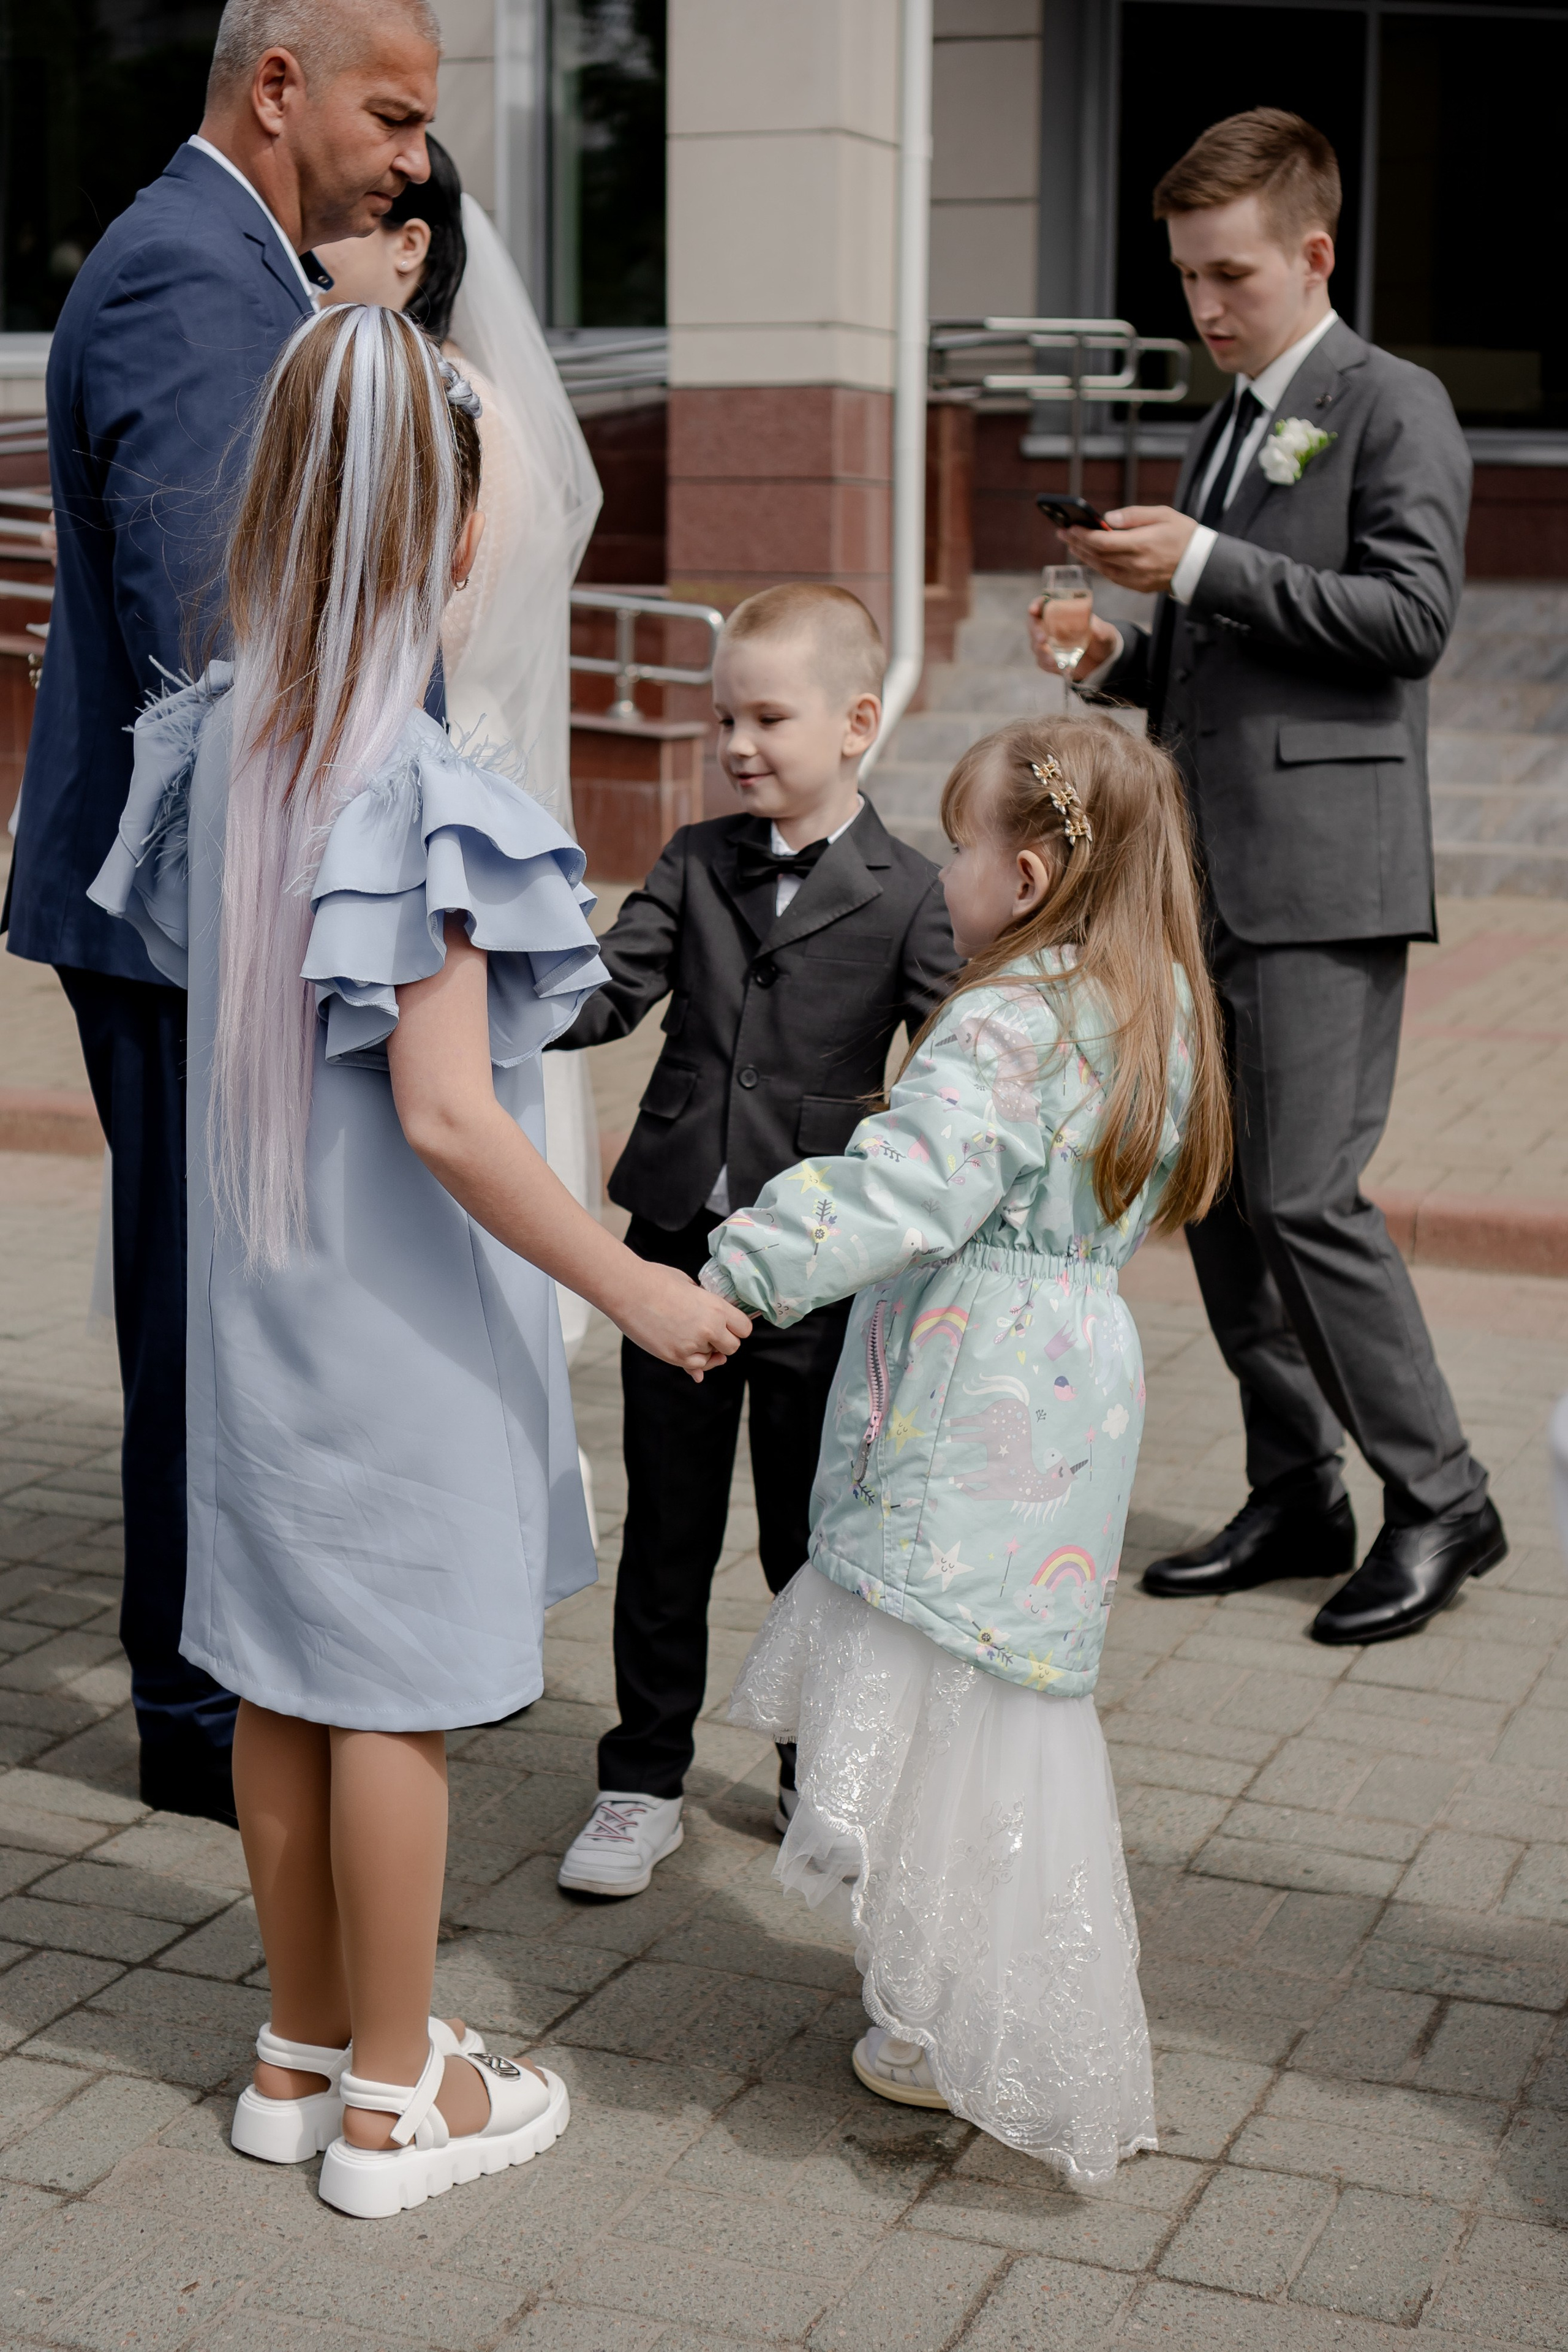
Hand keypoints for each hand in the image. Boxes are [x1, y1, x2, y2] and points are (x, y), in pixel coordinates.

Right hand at [619, 1262, 750, 1379]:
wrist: (627, 1289)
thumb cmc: (656, 1280)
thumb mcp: (689, 1286)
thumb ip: (705, 1304)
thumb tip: (712, 1320)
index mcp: (716, 1307)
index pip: (744, 1328)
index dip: (737, 1327)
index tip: (728, 1325)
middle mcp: (709, 1328)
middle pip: (732, 1347)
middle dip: (724, 1342)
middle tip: (711, 1333)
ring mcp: (691, 1345)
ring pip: (712, 1360)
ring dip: (706, 1351)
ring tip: (691, 1337)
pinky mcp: (673, 1356)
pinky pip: (694, 1368)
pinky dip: (693, 1363)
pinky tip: (687, 1351)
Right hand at [1027, 598, 1120, 681]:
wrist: (1103, 662)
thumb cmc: (1102, 640)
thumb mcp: (1104, 632)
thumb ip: (1099, 629)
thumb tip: (1094, 627)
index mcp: (1062, 613)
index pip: (1044, 604)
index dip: (1036, 605)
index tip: (1033, 610)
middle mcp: (1052, 627)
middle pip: (1034, 625)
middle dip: (1035, 632)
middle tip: (1042, 639)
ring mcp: (1049, 644)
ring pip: (1036, 645)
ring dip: (1042, 652)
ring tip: (1053, 660)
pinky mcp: (1049, 659)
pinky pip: (1042, 661)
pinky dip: (1047, 664)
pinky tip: (1057, 666)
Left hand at [1062, 507, 1197, 595]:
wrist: (1201, 564)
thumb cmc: (1184, 535)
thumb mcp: (1163, 515)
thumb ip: (1134, 515)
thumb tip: (1107, 519)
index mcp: (1141, 545)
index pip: (1102, 542)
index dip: (1083, 535)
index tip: (1069, 526)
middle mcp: (1135, 564)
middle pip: (1097, 555)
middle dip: (1077, 543)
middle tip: (1062, 533)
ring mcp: (1135, 578)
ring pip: (1101, 568)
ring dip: (1084, 556)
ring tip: (1072, 544)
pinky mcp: (1137, 586)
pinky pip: (1111, 576)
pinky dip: (1098, 566)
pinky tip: (1090, 557)